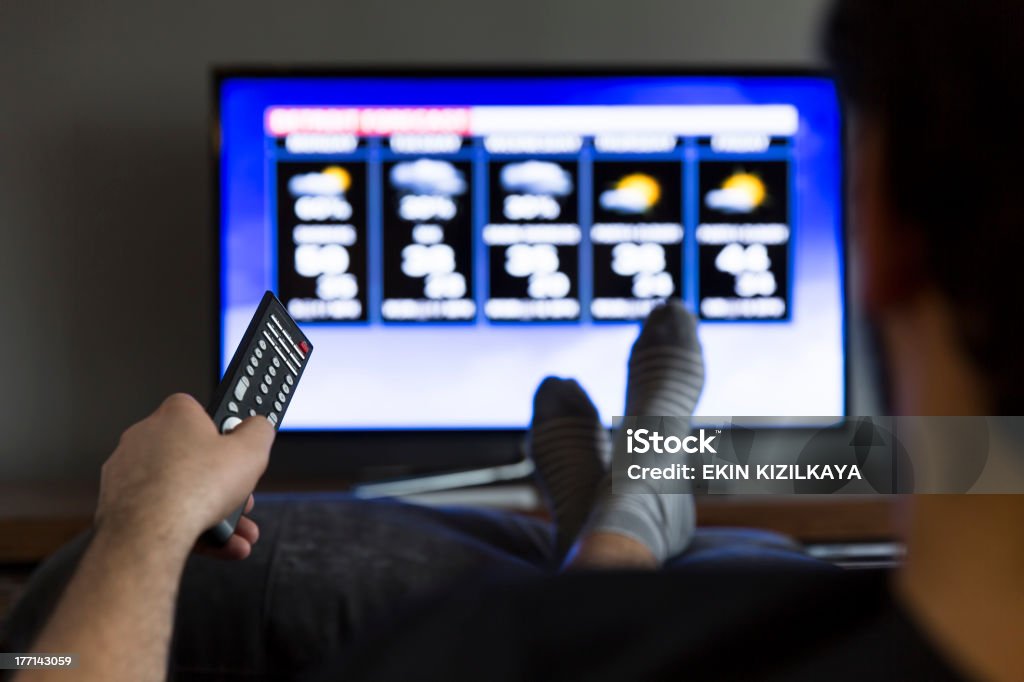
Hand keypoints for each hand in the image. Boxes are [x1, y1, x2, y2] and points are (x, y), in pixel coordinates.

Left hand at [95, 394, 274, 557]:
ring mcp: (128, 472)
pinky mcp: (119, 503)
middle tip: (240, 497)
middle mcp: (145, 437)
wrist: (149, 533)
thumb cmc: (193, 488)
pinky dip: (187, 527)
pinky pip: (161, 512)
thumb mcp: (251, 451)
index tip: (240, 450)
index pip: (203, 414)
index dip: (226, 434)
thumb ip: (259, 431)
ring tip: (235, 532)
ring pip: (179, 490)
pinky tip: (214, 543)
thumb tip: (258, 426)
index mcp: (175, 416)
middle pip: (194, 458)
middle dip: (222, 482)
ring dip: (211, 511)